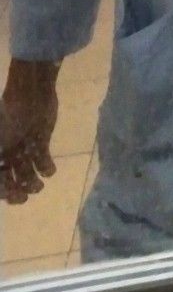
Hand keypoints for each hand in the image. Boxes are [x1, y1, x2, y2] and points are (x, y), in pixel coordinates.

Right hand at [2, 60, 59, 204]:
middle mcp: (8, 153)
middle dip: (18, 191)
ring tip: (38, 186)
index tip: (11, 196)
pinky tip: (49, 170)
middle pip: (11, 180)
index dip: (4, 191)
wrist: (30, 95)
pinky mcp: (41, 142)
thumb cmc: (9, 118)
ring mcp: (24, 148)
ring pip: (28, 173)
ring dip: (33, 184)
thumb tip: (2, 185)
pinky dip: (47, 169)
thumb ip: (0, 164)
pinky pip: (43, 161)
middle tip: (25, 196)